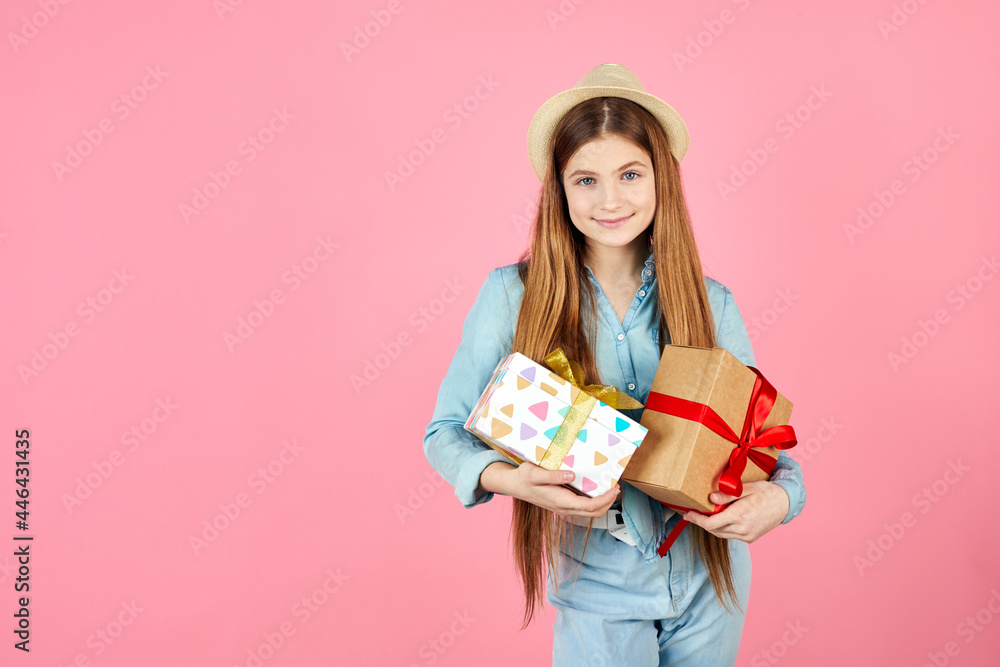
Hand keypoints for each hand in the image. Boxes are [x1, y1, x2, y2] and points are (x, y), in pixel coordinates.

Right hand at [502, 461, 619, 517]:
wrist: (515, 485)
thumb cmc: (524, 478)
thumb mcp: (534, 473)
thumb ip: (552, 476)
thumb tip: (571, 475)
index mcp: (561, 501)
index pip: (589, 506)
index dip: (605, 499)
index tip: (614, 488)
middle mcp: (564, 508)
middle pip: (594, 512)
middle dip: (608, 502)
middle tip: (617, 487)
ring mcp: (564, 508)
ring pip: (590, 512)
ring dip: (603, 502)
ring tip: (611, 488)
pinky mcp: (564, 505)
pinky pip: (584, 507)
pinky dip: (595, 501)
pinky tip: (597, 489)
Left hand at [681, 481, 789, 542]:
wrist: (786, 504)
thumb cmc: (767, 492)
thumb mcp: (748, 488)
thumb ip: (729, 495)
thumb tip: (711, 499)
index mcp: (740, 516)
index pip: (711, 524)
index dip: (696, 520)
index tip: (687, 513)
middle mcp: (743, 529)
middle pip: (714, 530)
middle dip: (701, 522)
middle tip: (692, 513)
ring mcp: (747, 536)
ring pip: (722, 534)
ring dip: (712, 526)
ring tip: (704, 516)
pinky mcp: (750, 538)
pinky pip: (731, 535)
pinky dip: (723, 528)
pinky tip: (721, 519)